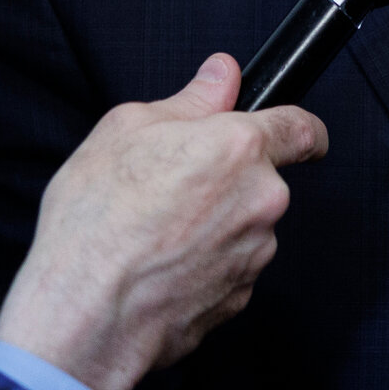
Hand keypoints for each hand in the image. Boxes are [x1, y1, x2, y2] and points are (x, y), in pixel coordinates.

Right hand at [0, 54, 326, 389]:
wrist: (85, 314)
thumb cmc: (96, 222)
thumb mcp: (126, 129)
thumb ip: (189, 100)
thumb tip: (222, 76)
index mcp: (239, 148)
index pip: (302, 129)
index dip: (303, 128)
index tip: (301, 136)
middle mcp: (261, 200)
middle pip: (262, 180)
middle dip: (227, 181)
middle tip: (171, 187)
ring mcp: (254, 254)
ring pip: (244, 226)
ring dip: (214, 225)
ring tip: (153, 232)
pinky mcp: (238, 298)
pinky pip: (229, 267)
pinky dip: (203, 264)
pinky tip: (159, 266)